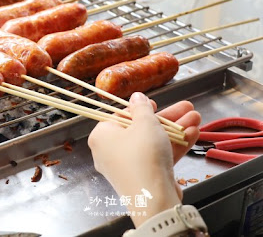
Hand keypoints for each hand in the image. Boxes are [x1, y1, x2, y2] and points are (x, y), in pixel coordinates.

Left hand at [88, 92, 201, 226]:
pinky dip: (174, 146)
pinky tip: (193, 134)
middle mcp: (110, 152)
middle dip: (167, 118)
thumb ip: (142, 108)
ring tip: (196, 118)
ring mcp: (127, 167)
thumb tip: (136, 97)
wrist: (154, 199)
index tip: (154, 104)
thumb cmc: (143, 155)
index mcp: (101, 136)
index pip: (119, 116)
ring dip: (175, 130)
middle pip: (140, 129)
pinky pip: (157, 157)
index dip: (139, 108)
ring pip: (153, 143)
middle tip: (185, 108)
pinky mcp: (144, 178)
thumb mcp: (145, 123)